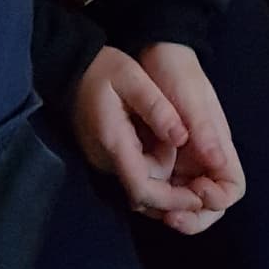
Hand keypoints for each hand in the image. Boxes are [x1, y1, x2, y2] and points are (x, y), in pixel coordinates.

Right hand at [69, 46, 201, 221]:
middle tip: (199, 177)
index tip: (199, 196)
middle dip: (173, 191)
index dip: (172, 199)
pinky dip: (153, 173)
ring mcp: (104, 162)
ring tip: (182, 156)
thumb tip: (182, 138)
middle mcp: (106, 161)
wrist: (69, 68)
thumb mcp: (132, 77)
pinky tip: (164, 150)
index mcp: (114, 143)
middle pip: (144, 194)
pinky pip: (133, 176)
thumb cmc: (102, 69)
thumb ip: (156, 107)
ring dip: (164, 182)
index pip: (142, 189)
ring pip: (139, 187)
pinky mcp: (105, 158)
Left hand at [137, 42, 245, 235]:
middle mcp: (204, 159)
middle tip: (170, 219)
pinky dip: (155, 197)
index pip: (231, 188)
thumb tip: (219, 166)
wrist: (154, 51)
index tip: (197, 192)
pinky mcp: (163, 157)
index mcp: (218, 147)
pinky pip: (164, 187)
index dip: (218, 199)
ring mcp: (183, 160)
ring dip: (172, 211)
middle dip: (193, 218)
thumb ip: (204, 132)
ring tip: (149, 207)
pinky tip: (139, 194)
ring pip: (184, 201)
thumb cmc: (178, 72)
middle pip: (209, 204)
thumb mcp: (191, 100)